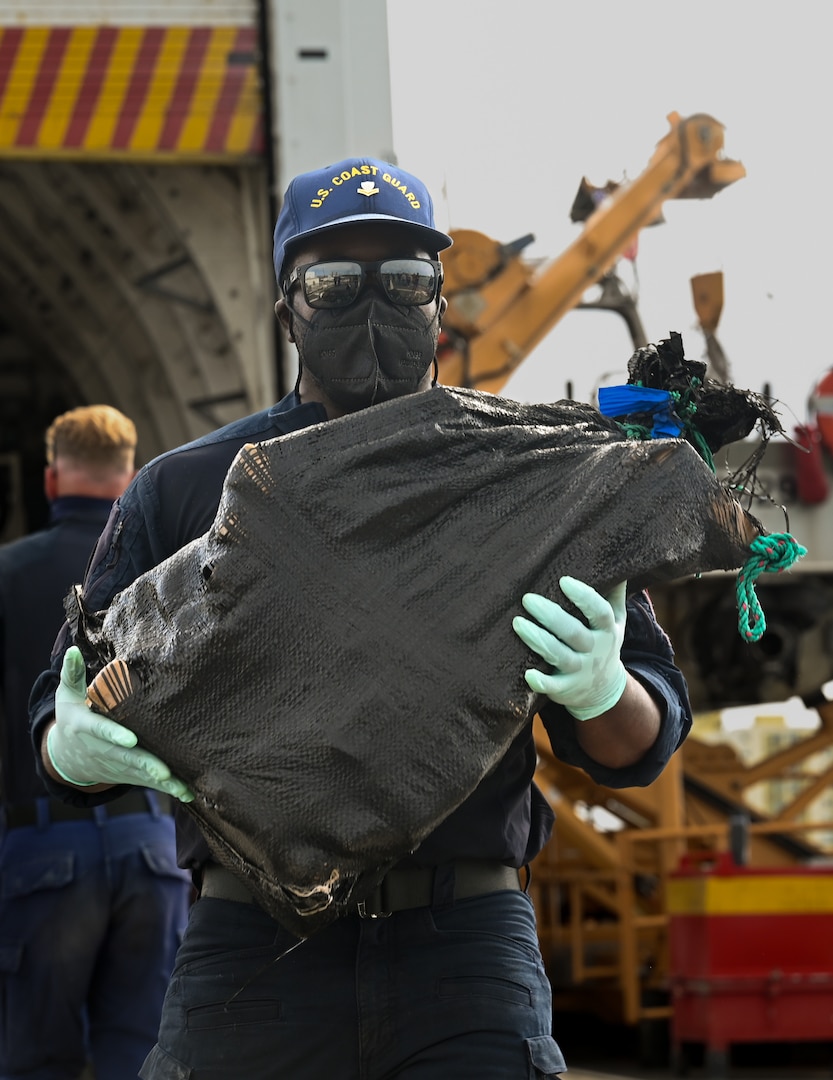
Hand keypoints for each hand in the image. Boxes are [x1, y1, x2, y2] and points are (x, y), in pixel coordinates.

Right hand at [47, 646, 193, 801]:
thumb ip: (72, 674)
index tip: (130, 738)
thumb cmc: (73, 716)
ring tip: (182, 786)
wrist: (67, 755)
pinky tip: (188, 793)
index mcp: (87, 728)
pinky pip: (148, 783)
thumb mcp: (67, 695)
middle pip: (127, 758)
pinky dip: (167, 789)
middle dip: (146, 765)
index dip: (115, 735)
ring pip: (141, 774)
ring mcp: (118, 766)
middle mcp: (104, 750)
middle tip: (164, 771)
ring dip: (162, 782)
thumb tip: (72, 650)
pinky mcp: (128, 774)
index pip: (101, 731)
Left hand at [512, 577, 627, 720]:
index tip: (563, 581)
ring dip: (538, 640)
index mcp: (607, 630)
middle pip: (573, 633)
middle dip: (551, 616)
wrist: (604, 690)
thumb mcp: (616, 620)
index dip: (583, 597)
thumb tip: (614, 559)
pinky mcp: (565, 688)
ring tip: (516, 623)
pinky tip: (527, 674)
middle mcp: (594, 650)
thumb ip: (613, 593)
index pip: (599, 612)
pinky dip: (541, 683)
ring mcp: (579, 671)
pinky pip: (553, 687)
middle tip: (527, 598)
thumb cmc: (603, 643)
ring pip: (558, 655)